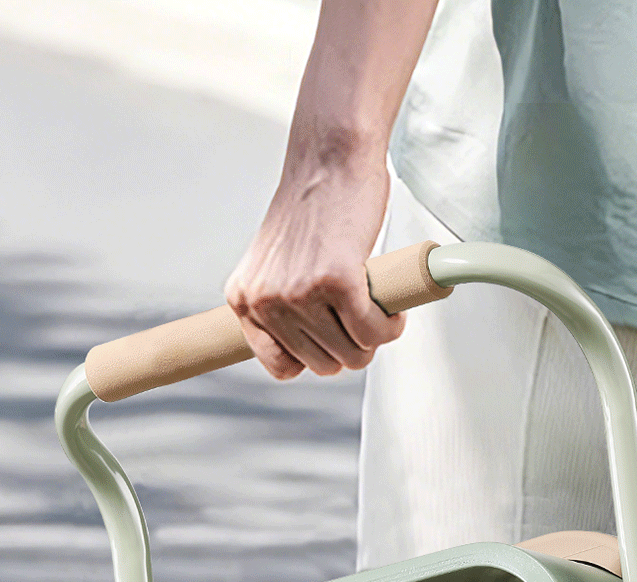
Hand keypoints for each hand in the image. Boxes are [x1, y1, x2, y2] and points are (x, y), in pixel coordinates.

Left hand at [226, 140, 402, 379]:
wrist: (329, 157)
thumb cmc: (312, 209)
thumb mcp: (276, 265)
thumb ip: (279, 307)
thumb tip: (310, 354)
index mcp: (244, 300)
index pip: (281, 368)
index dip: (315, 358)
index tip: (331, 336)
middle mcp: (265, 300)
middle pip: (323, 367)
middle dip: (350, 346)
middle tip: (360, 313)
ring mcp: (299, 293)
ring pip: (352, 355)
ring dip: (374, 337)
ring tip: (374, 304)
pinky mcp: (336, 281)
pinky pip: (374, 333)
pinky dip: (391, 325)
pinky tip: (391, 306)